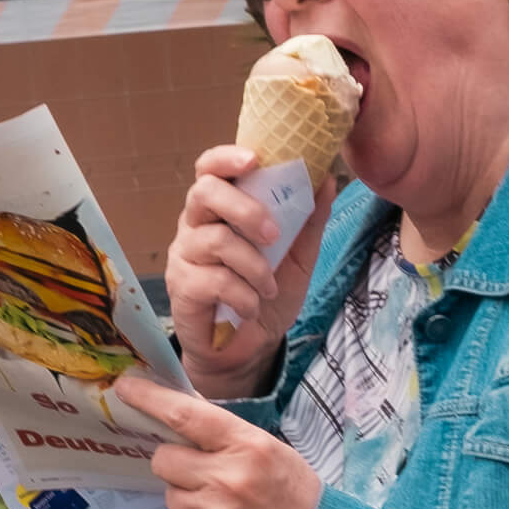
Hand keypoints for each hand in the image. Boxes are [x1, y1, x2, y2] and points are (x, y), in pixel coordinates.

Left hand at [113, 376, 321, 508]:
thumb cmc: (294, 498)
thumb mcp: (270, 452)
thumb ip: (225, 436)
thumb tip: (176, 414)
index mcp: (247, 446)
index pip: (185, 415)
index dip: (149, 398)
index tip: (125, 387)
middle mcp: (228, 480)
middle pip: (164, 459)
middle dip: (176, 465)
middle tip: (205, 477)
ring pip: (169, 496)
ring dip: (188, 500)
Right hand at [164, 145, 335, 398]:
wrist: (250, 351)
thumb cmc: (267, 298)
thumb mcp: (298, 258)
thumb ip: (309, 221)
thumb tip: (328, 179)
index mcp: (221, 210)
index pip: (209, 169)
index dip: (226, 157)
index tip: (255, 159)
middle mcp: (196, 226)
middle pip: (205, 192)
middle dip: (244, 209)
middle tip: (273, 235)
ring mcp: (185, 256)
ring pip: (216, 241)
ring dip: (254, 266)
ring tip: (268, 288)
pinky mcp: (181, 287)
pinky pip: (214, 280)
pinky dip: (243, 295)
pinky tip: (251, 307)